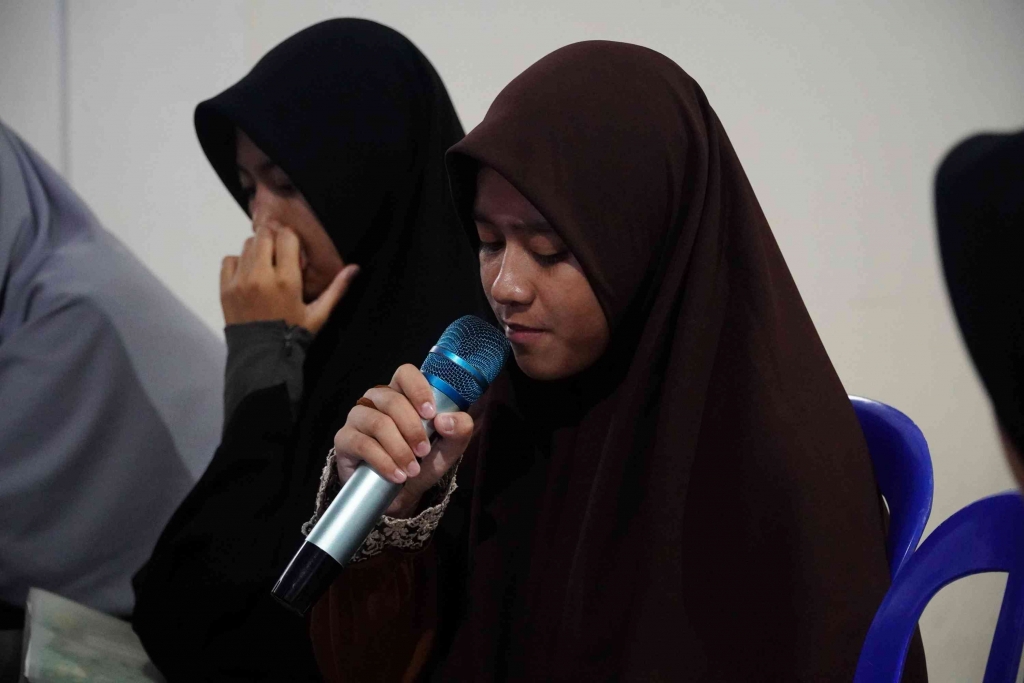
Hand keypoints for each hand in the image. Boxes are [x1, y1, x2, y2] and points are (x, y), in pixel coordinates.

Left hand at [220, 223, 358, 334]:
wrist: (262, 357)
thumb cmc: (291, 335)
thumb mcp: (318, 314)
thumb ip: (337, 289)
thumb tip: (354, 269)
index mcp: (286, 281)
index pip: (287, 237)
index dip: (293, 241)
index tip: (294, 253)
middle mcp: (261, 277)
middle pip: (265, 235)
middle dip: (275, 240)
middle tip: (280, 255)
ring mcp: (241, 282)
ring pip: (247, 244)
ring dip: (258, 249)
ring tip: (266, 266)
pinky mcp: (225, 289)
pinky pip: (229, 259)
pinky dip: (239, 262)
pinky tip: (249, 274)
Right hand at [334, 364, 472, 516]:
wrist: (402, 493)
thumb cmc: (424, 461)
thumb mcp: (449, 448)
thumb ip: (459, 430)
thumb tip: (445, 420)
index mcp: (403, 393)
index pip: (406, 374)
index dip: (418, 390)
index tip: (430, 414)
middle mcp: (377, 400)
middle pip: (393, 401)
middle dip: (413, 429)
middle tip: (424, 452)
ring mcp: (358, 418)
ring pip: (378, 423)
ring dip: (399, 448)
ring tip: (412, 470)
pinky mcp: (345, 439)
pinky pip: (363, 444)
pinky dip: (384, 462)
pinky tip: (397, 476)